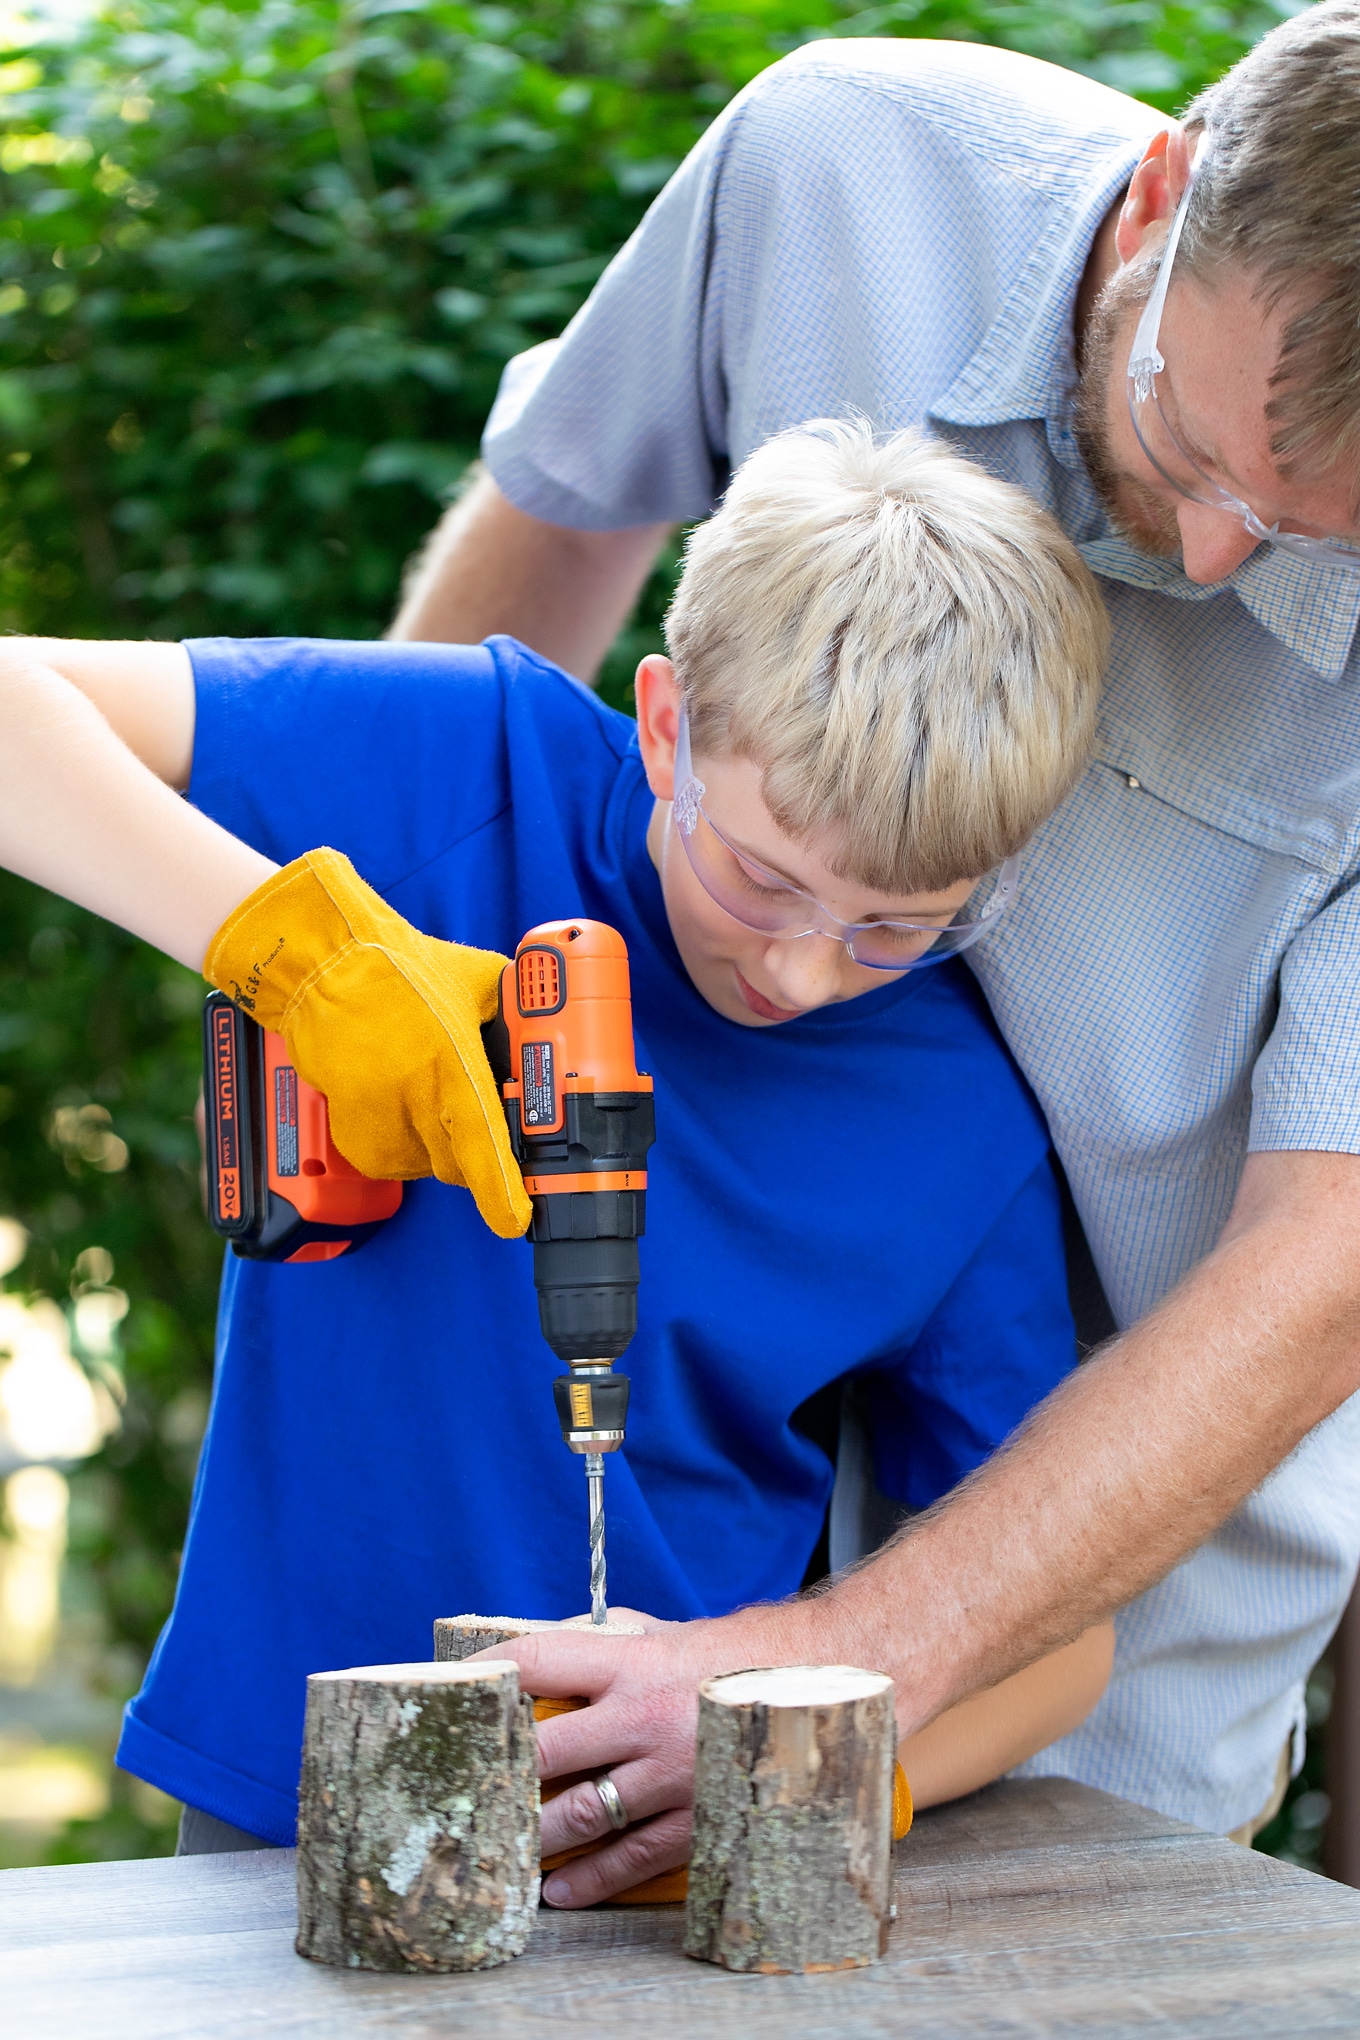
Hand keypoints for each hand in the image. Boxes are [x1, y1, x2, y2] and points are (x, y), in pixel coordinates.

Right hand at [204, 848, 530, 1236]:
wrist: (323, 973)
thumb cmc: (398, 972)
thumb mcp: (475, 981)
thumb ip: (514, 1011)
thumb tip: (550, 1030)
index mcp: (450, 1063)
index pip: (480, 1141)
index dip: (499, 1188)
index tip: (515, 1219)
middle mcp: (413, 1101)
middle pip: (463, 1166)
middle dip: (481, 1152)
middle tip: (480, 1112)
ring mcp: (379, 1124)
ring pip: (432, 1167)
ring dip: (442, 1144)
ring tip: (428, 1089)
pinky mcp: (355, 1140)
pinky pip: (400, 1163)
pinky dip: (409, 1143)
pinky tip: (401, 1100)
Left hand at [476, 1598, 837, 1906]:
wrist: (815, 1682)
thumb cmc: (726, 1654)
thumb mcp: (659, 1632)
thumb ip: (597, 1643)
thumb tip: (532, 1651)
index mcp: (631, 1662)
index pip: (540, 1660)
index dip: (491, 1672)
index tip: (458, 1690)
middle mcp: (645, 1717)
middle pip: (547, 1750)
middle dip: (501, 1771)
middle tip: (463, 1789)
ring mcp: (672, 1773)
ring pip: (582, 1813)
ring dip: (535, 1835)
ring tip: (500, 1848)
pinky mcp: (697, 1815)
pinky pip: (633, 1855)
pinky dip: (591, 1878)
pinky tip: (559, 1889)